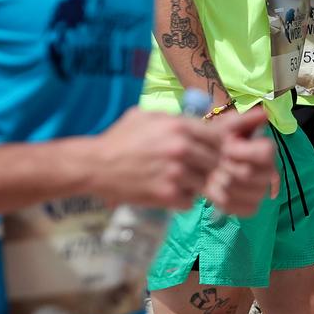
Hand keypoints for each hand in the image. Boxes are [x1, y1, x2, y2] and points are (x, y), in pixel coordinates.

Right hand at [87, 109, 221, 209]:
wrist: (94, 165)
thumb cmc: (120, 138)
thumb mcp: (147, 116)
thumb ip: (175, 117)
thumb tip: (203, 113)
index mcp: (179, 126)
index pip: (219, 138)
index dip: (218, 146)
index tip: (211, 151)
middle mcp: (181, 149)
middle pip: (217, 161)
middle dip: (210, 167)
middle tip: (197, 170)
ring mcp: (176, 173)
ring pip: (207, 183)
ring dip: (197, 184)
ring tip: (181, 181)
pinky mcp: (167, 195)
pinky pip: (191, 200)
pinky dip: (183, 199)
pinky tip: (170, 192)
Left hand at [201, 107, 277, 216]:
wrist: (204, 160)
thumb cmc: (217, 141)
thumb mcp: (226, 127)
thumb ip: (243, 119)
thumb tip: (264, 112)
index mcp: (265, 152)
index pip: (266, 153)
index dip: (244, 152)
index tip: (227, 148)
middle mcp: (267, 173)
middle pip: (250, 174)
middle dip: (228, 168)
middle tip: (214, 164)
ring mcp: (260, 192)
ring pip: (242, 192)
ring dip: (222, 184)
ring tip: (211, 176)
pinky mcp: (250, 208)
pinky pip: (241, 208)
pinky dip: (224, 201)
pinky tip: (213, 192)